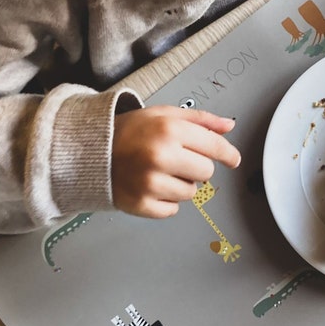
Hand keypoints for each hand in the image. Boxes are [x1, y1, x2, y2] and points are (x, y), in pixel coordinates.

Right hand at [111, 105, 240, 217]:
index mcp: (169, 130)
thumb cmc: (130, 132)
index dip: (228, 154)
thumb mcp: (164, 115)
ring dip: (180, 185)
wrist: (91, 153)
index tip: (233, 159)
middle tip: (176, 160)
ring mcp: (151, 183)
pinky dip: (166, 201)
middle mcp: (161, 157)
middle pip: (206, 172)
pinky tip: (151, 186)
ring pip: (191, 193)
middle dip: (196, 167)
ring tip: (159, 172)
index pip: (214, 147)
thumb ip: (200, 120)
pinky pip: (173, 210)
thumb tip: (229, 126)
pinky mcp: (142, 204)